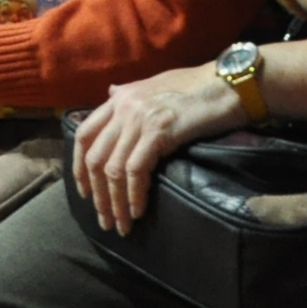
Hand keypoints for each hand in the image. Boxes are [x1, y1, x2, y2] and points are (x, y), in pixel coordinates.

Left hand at [72, 63, 247, 233]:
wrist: (227, 83)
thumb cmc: (198, 86)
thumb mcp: (155, 85)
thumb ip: (131, 94)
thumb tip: (111, 92)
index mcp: (120, 97)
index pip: (84, 134)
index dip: (79, 167)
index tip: (85, 192)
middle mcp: (123, 106)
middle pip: (95, 158)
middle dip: (97, 195)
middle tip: (105, 219)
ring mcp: (139, 118)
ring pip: (113, 170)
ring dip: (115, 203)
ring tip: (122, 224)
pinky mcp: (158, 131)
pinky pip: (136, 171)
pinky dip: (134, 195)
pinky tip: (138, 210)